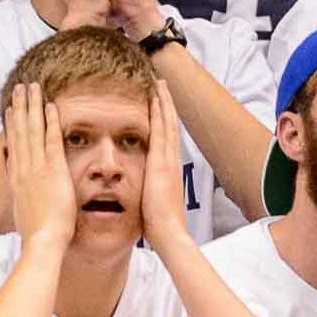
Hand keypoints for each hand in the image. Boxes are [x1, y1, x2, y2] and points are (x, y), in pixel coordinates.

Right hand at [5, 82, 76, 247]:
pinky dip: (51, 121)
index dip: (12, 126)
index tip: (10, 110)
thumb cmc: (37, 236)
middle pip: (20, 131)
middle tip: (19, 88)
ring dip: (32, 106)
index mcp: (17, 180)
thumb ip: (24, 201)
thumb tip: (24, 199)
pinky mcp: (53, 170)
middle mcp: (23, 170)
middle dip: (20, 107)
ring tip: (31, 87)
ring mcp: (37, 168)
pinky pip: (52, 140)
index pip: (14, 146)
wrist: (42, 241)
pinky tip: (51, 106)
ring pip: (33, 130)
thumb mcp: (24, 215)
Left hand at [141, 81, 189, 248]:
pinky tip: (155, 98)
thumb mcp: (153, 205)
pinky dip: (160, 112)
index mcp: (169, 172)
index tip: (160, 106)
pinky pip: (161, 129)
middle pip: (171, 126)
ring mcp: (169, 160)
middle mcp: (172, 162)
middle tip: (162, 86)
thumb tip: (144, 196)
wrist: (168, 232)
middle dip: (167, 105)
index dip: (165, 121)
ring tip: (160, 84)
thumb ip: (149, 195)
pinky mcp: (162, 161)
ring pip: (168, 123)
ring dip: (164, 102)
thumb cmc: (160, 226)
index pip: (168, 140)